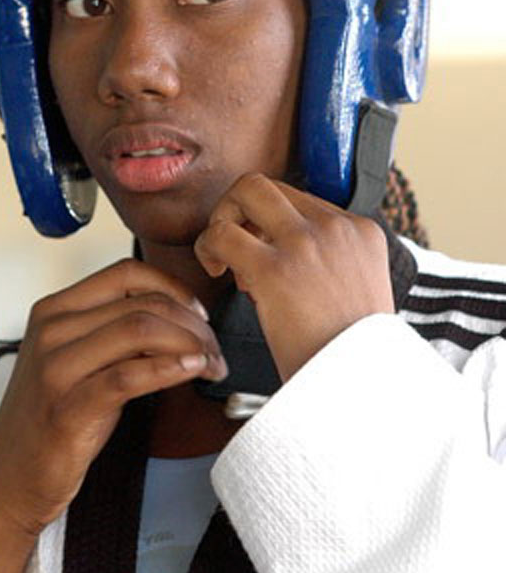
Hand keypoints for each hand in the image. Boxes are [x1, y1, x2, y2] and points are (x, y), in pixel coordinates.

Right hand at [0, 258, 226, 538]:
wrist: (9, 481)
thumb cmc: (53, 419)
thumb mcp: (78, 359)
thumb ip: (116, 330)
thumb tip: (180, 316)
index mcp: (54, 309)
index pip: (126, 272)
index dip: (173, 287)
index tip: (200, 313)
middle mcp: (51, 330)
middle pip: (142, 303)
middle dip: (193, 323)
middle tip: (215, 349)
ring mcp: (56, 368)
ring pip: (140, 331)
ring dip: (189, 344)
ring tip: (211, 364)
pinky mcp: (67, 407)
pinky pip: (130, 375)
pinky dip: (170, 368)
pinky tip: (192, 371)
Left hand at [194, 173, 392, 381]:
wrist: (363, 388)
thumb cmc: (352, 354)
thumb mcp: (359, 292)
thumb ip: (329, 263)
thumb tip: (272, 252)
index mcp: (362, 231)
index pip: (300, 199)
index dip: (272, 224)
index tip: (265, 257)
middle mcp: (336, 228)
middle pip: (270, 184)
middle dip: (240, 207)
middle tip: (234, 246)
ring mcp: (306, 244)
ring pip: (247, 189)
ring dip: (222, 217)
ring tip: (221, 257)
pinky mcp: (275, 269)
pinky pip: (222, 233)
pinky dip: (208, 247)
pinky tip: (214, 271)